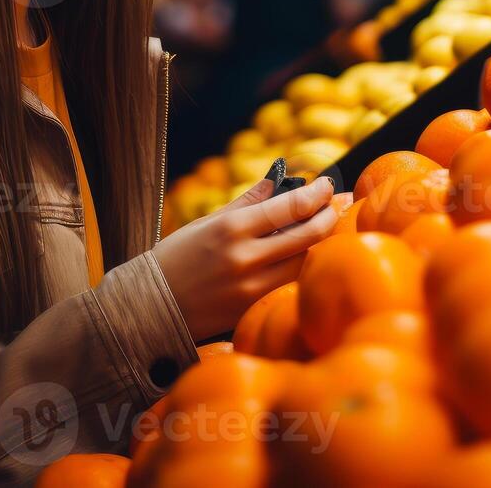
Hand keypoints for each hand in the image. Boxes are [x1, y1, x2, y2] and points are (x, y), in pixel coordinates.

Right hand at [154, 174, 338, 342]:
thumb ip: (248, 201)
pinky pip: (291, 286)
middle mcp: (245, 258)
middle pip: (307, 235)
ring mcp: (252, 288)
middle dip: (330, 215)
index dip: (317, 194)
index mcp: (231, 228)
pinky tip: (315, 256)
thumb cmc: (176, 258)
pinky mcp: (253, 311)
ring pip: (305, 262)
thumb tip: (280, 179)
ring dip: (325, 242)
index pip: (290, 206)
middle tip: (341, 203)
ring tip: (334, 226)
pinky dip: (306, 268)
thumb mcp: (208, 222)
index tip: (328, 184)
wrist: (149, 308)